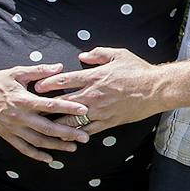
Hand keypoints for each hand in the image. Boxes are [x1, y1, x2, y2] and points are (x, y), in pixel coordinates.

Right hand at [0, 63, 90, 164]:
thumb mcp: (17, 72)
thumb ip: (39, 71)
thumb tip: (60, 67)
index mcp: (23, 100)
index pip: (50, 106)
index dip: (68, 108)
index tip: (85, 110)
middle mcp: (19, 117)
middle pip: (47, 128)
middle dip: (68, 133)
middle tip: (85, 137)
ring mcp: (12, 128)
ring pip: (37, 141)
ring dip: (56, 146)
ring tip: (73, 147)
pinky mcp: (6, 135)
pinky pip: (23, 148)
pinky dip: (36, 155)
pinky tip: (49, 159)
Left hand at [34, 46, 162, 132]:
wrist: (156, 89)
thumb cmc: (138, 70)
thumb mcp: (119, 54)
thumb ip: (98, 53)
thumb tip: (82, 56)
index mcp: (94, 77)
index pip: (64, 80)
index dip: (48, 83)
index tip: (37, 86)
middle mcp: (93, 95)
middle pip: (63, 102)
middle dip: (46, 106)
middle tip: (34, 108)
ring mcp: (100, 110)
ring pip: (72, 119)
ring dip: (58, 122)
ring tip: (45, 125)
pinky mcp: (108, 122)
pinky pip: (88, 130)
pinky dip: (77, 133)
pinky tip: (68, 137)